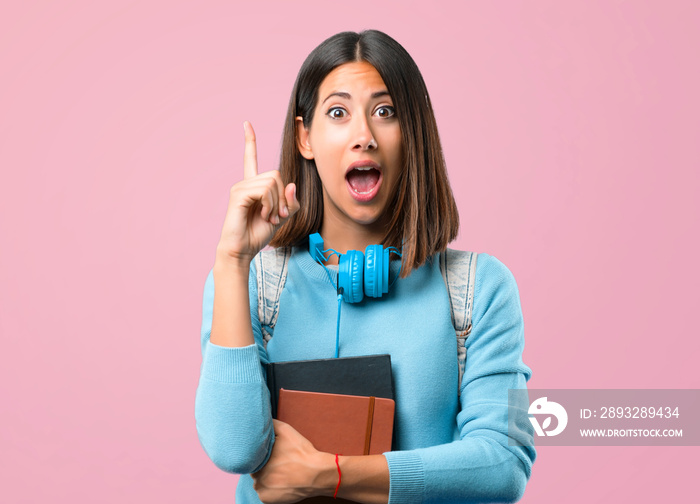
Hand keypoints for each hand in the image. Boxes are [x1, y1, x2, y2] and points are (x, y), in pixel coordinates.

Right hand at [216, 121, 299, 266]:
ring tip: (270, 217)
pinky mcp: (239, 195)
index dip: (250, 142)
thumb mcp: (282, 217)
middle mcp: (245, 183)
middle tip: (278, 214)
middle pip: (277, 175)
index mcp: (253, 186)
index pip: (251, 159)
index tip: (247, 124)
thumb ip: (290, 202)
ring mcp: (240, 188)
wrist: (243, 250)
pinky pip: (265, 190)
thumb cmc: (258, 234)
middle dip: (283, 197)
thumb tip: (291, 186)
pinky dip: (270, 204)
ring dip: (278, 203)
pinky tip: (264, 215)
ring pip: (273, 182)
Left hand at [252, 420, 334, 503]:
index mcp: (258, 459)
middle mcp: (255, 475)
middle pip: (255, 469)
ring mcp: (261, 489)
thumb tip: (261, 418)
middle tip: (279, 463)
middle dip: (263, 466)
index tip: (273, 455)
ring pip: (259, 481)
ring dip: (266, 478)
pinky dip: (270, 489)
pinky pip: (264, 493)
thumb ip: (271, 424)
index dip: (262, 455)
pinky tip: (281, 482)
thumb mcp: (286, 431)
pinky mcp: (266, 500)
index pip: (252, 457)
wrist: (316, 474)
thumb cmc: (301, 452)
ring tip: (281, 472)